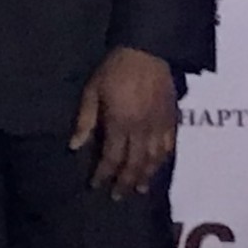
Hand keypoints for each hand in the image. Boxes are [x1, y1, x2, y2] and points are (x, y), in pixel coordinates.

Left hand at [69, 46, 176, 199]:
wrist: (147, 50)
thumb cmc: (114, 69)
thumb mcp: (92, 90)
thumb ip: (85, 120)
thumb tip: (75, 146)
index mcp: (121, 123)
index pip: (112, 158)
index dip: (103, 174)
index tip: (95, 185)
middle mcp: (142, 130)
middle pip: (134, 164)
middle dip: (125, 182)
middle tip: (118, 197)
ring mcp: (160, 126)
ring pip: (154, 160)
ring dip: (146, 177)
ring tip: (139, 190)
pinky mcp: (172, 119)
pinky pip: (170, 147)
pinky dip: (163, 161)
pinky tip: (158, 167)